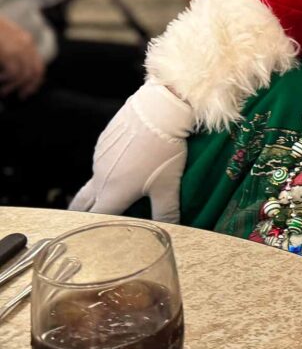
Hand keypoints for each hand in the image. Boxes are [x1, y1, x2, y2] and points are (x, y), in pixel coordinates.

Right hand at [0, 15, 44, 98]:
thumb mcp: (5, 40)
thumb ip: (13, 54)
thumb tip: (15, 74)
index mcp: (26, 40)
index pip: (39, 64)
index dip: (36, 80)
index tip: (29, 90)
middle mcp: (26, 44)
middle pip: (36, 71)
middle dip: (30, 86)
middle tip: (22, 96)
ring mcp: (19, 48)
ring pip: (24, 75)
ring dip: (14, 86)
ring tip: (4, 91)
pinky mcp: (9, 53)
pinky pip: (14, 74)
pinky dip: (6, 80)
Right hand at [68, 82, 192, 221]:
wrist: (159, 109)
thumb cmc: (165, 149)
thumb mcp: (169, 185)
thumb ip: (167, 211)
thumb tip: (170, 230)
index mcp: (113, 192)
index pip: (98, 220)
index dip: (98, 231)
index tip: (97, 238)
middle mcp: (100, 177)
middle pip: (84, 202)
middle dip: (83, 214)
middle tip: (83, 223)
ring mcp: (99, 157)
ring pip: (94, 179)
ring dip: (98, 189)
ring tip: (108, 194)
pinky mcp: (104, 140)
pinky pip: (102, 160)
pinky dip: (108, 167)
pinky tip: (124, 164)